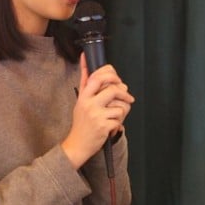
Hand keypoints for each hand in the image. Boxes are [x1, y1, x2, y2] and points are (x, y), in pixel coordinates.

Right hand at [60, 53, 133, 168]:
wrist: (77, 145)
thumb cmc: (81, 122)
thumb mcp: (80, 100)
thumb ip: (85, 80)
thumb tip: (85, 59)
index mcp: (84, 96)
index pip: (98, 78)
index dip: (111, 75)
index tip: (117, 79)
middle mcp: (89, 104)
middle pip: (113, 90)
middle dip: (124, 93)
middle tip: (127, 97)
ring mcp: (97, 116)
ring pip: (120, 106)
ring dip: (122, 111)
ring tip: (116, 115)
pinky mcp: (104, 127)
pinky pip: (120, 120)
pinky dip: (119, 123)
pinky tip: (112, 125)